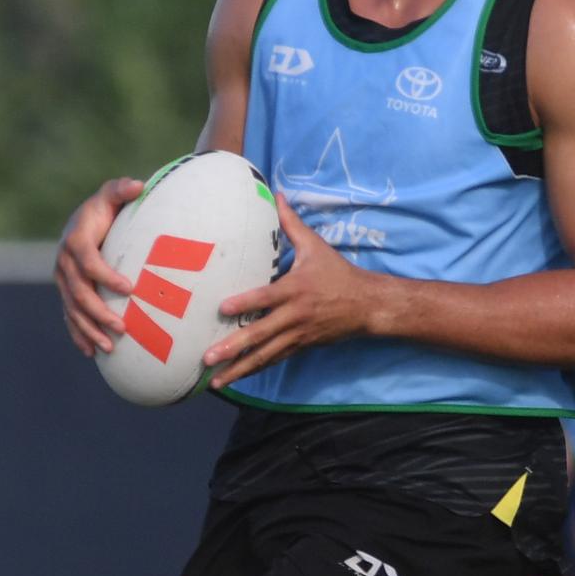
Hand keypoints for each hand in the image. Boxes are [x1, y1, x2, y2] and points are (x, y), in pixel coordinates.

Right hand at [54, 177, 142, 356]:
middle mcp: (65, 263)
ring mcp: (64, 280)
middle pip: (79, 293)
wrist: (86, 219)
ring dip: (89, 330)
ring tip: (109, 347)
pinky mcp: (66, 291)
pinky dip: (78, 334)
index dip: (106, 276)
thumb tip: (138, 185)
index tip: (129, 289)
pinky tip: (91, 351)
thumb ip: (123, 189)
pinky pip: (69, 316)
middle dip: (99, 312)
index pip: (89, 262)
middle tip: (123, 327)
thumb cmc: (106, 206)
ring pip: (72, 310)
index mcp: (76, 240)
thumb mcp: (113, 193)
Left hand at [204, 194, 376, 387]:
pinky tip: (235, 379)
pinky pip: (274, 360)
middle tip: (207, 357)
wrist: (366, 305)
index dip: (244, 303)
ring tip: (214, 381)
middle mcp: (294, 315)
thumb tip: (276, 194)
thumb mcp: (316, 245)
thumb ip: (291, 223)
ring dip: (239, 369)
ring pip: (265, 355)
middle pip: (261, 334)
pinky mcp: (301, 346)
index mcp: (296, 289)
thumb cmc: (337, 272)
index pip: (266, 297)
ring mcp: (297, 335)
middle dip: (234, 347)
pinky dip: (254, 370)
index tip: (222, 309)